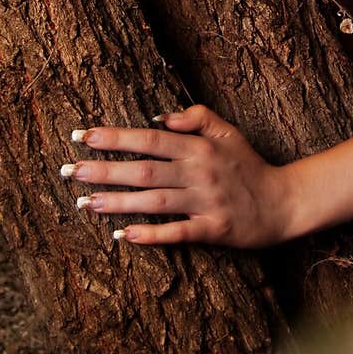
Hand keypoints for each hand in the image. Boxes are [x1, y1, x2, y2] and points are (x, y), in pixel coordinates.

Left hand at [61, 104, 289, 248]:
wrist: (282, 203)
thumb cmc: (249, 166)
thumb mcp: (228, 132)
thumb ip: (197, 117)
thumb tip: (160, 117)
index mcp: (198, 147)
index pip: (148, 139)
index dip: (113, 137)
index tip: (81, 136)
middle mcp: (199, 172)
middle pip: (144, 170)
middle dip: (104, 170)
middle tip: (70, 172)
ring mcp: (205, 202)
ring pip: (155, 201)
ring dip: (118, 202)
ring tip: (85, 203)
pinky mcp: (213, 229)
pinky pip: (177, 232)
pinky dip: (151, 235)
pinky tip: (123, 236)